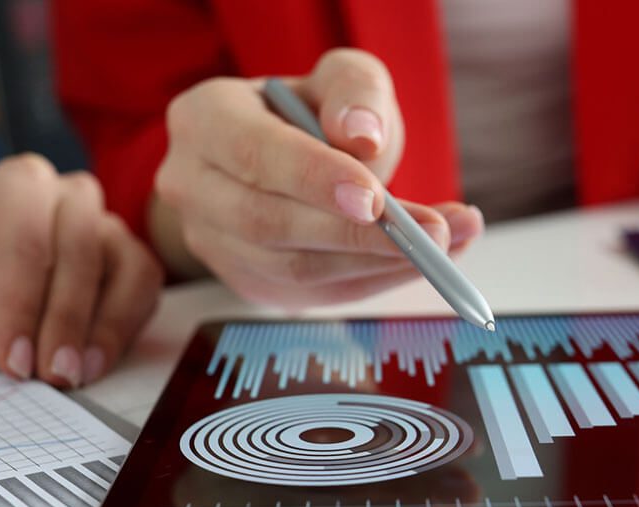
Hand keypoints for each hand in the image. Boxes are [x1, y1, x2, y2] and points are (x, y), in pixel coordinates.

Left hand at [0, 154, 162, 387]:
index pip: (26, 241)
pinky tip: (94, 362)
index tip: (12, 360)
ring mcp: (105, 223)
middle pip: (81, 251)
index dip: (22, 305)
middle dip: (64, 320)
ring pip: (124, 267)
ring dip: (104, 328)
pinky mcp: (127, 257)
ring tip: (74, 374)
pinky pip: (143, 287)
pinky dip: (125, 328)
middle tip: (47, 375)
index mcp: (16, 184)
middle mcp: (68, 195)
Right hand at [156, 48, 484, 307]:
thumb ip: (354, 93)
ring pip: (291, 269)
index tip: (378, 197)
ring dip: (375, 263)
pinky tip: (419, 262)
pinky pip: (310, 295)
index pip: (254, 153)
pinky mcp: (245, 282)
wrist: (282, 157)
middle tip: (435, 232)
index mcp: (203, 119)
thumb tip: (361, 137)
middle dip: (356, 234)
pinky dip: (370, 282)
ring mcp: (211, 242)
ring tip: (447, 243)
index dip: (314, 178)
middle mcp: (191, 184)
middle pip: (268, 222)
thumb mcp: (340, 78)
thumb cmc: (311, 113)